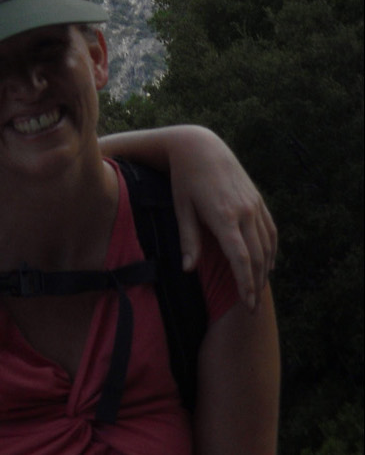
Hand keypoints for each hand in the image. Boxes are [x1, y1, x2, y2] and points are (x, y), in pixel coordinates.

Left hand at [167, 126, 276, 310]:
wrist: (200, 146)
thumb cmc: (184, 178)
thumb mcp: (182, 207)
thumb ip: (188, 239)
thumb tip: (187, 270)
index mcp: (224, 215)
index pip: (241, 259)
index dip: (246, 284)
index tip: (247, 305)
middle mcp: (244, 211)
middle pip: (258, 256)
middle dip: (257, 284)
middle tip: (252, 308)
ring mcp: (254, 204)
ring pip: (267, 245)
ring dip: (265, 270)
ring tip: (259, 290)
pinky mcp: (258, 199)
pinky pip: (270, 230)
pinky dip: (272, 250)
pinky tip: (268, 264)